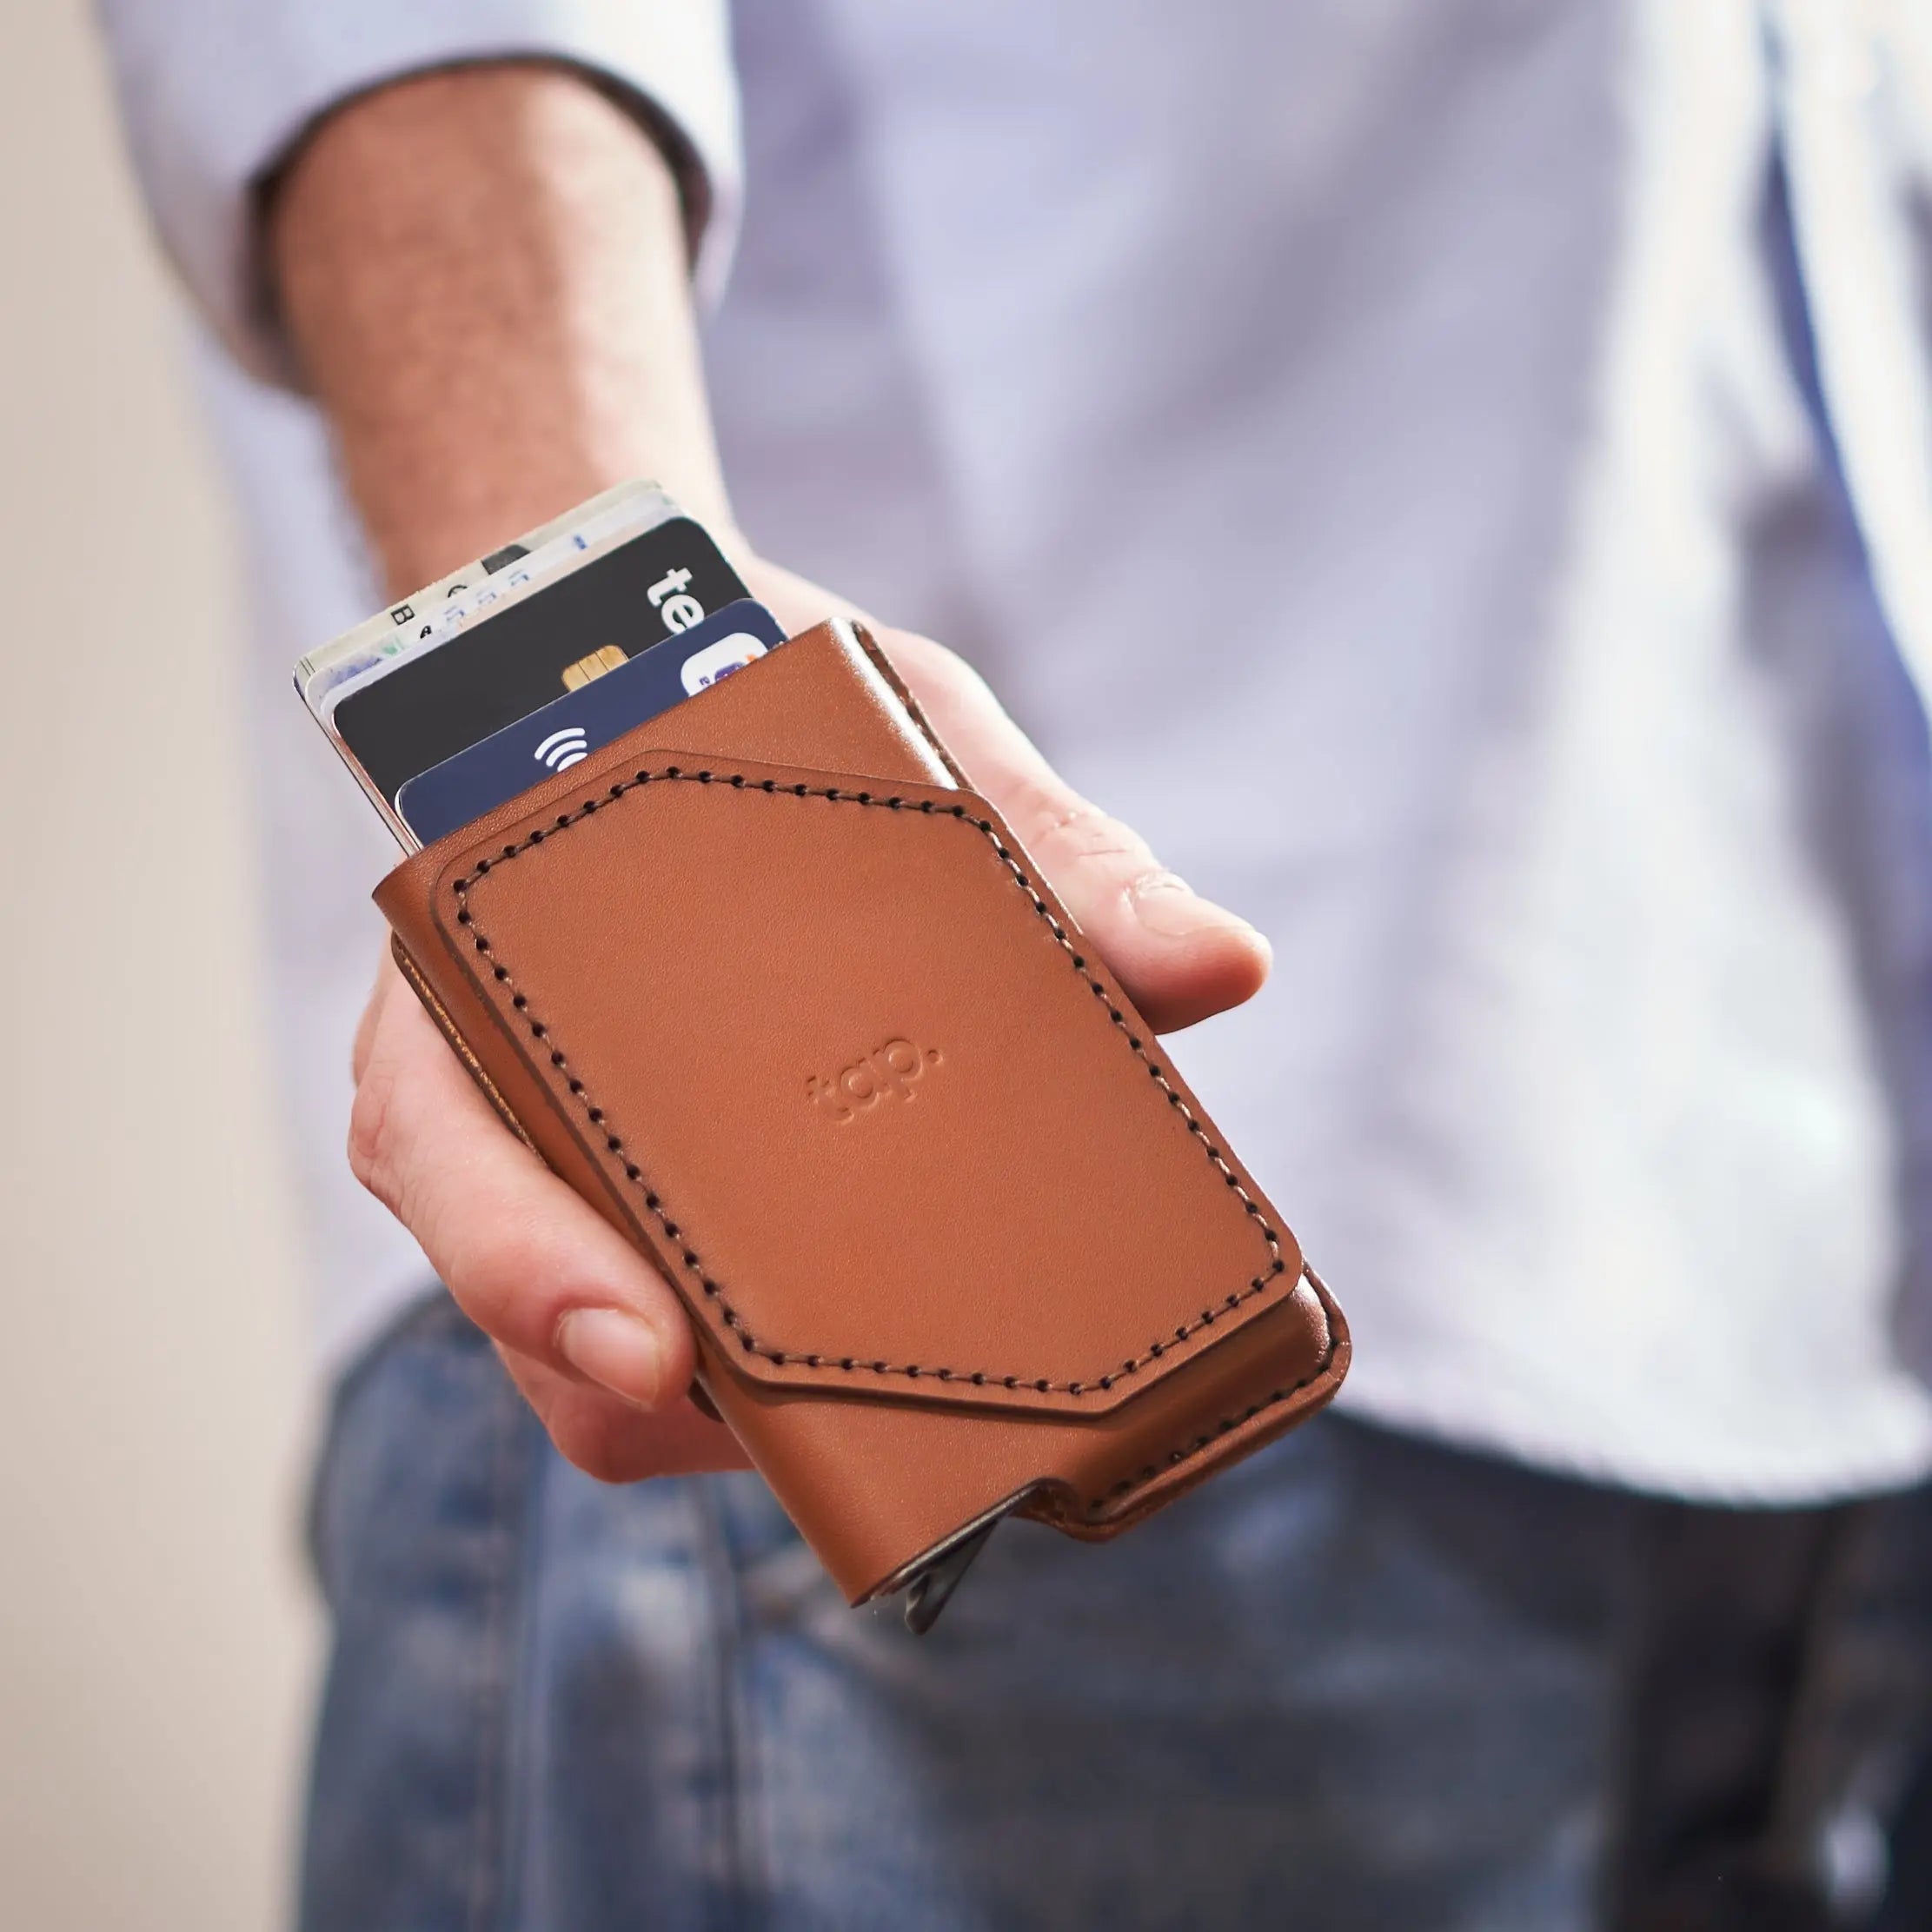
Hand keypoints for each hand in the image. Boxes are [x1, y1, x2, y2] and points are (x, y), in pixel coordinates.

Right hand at [347, 564, 1272, 1481]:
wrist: (657, 670)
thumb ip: (1034, 837)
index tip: (655, 1348)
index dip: (526, 1273)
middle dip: (693, 1393)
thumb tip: (1219, 967)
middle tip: (878, 1432)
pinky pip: (700, 1336)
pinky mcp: (663, 1209)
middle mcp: (505, 1103)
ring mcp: (574, 1172)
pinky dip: (798, 1369)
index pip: (438, 1154)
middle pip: (548, 1321)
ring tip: (937, 1392)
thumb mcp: (883, 719)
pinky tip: (929, 1340)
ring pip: (622, 1368)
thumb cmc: (736, 690)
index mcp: (482, 975)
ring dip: (764, 1406)